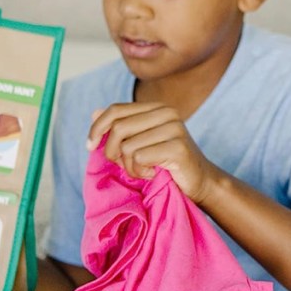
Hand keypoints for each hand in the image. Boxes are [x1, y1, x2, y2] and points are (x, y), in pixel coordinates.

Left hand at [87, 102, 219, 202]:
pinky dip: (140, 172)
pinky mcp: (178, 147)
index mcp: (156, 107)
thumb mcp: (141, 143)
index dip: (96, 128)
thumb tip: (93, 113)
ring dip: (129, 166)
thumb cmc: (167, 164)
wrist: (200, 183)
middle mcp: (167, 112)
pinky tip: (152, 173)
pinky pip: (139, 158)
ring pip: (127, 146)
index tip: (90, 146)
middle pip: (118, 128)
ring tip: (143, 170)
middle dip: (112, 152)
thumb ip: (120, 127)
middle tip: (124, 165)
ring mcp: (174, 128)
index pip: (115, 110)